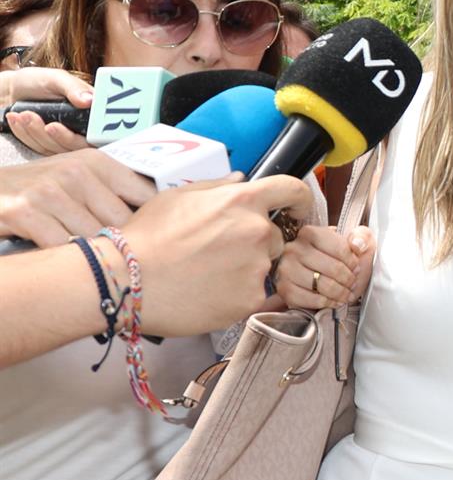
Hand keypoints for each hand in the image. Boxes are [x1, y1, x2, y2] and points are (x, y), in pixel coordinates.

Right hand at [0, 147, 156, 246]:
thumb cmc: (39, 190)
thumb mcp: (77, 178)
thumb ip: (115, 192)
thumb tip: (164, 217)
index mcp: (97, 163)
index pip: (146, 196)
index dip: (156, 222)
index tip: (162, 239)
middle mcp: (76, 173)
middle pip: (124, 224)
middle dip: (123, 245)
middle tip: (121, 259)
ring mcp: (50, 192)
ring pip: (95, 239)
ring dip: (93, 254)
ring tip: (90, 260)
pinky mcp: (25, 212)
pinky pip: (64, 248)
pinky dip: (65, 259)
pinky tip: (61, 258)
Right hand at [122, 175, 310, 336]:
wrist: (126, 281)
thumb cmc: (146, 236)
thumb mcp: (177, 197)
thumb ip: (217, 188)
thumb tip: (241, 180)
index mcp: (242, 201)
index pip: (292, 190)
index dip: (299, 198)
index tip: (296, 209)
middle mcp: (257, 232)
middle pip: (273, 236)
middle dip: (253, 242)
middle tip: (215, 253)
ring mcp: (257, 268)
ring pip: (263, 266)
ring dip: (244, 269)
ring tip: (205, 274)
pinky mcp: (251, 300)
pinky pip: (254, 294)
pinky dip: (237, 294)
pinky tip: (208, 292)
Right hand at [279, 223, 374, 311]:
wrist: (318, 272)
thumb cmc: (336, 255)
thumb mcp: (352, 239)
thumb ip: (360, 236)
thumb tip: (358, 245)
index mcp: (310, 233)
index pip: (340, 249)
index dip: (353, 263)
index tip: (356, 268)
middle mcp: (294, 249)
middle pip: (333, 269)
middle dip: (349, 280)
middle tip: (353, 284)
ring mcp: (286, 269)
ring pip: (322, 285)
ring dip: (340, 293)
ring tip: (346, 294)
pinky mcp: (284, 288)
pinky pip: (310, 299)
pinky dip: (326, 302)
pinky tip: (333, 301)